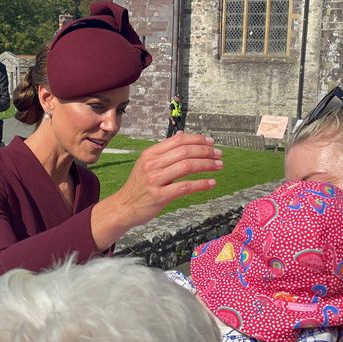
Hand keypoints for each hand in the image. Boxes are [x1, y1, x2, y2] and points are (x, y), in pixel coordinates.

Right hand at [91, 132, 221, 249]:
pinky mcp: (159, 196)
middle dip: (206, 151)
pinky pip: (185, 187)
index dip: (197, 139)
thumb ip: (165, 151)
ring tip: (218, 166)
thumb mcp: (148, 164)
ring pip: (186, 166)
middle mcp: (152, 164)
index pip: (178, 140)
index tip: (211, 142)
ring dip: (206, 165)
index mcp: (150, 154)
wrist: (123, 207)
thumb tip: (182, 134)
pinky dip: (201, 184)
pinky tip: (211, 183)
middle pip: (185, 151)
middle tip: (219, 154)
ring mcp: (155, 180)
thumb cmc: (139, 186)